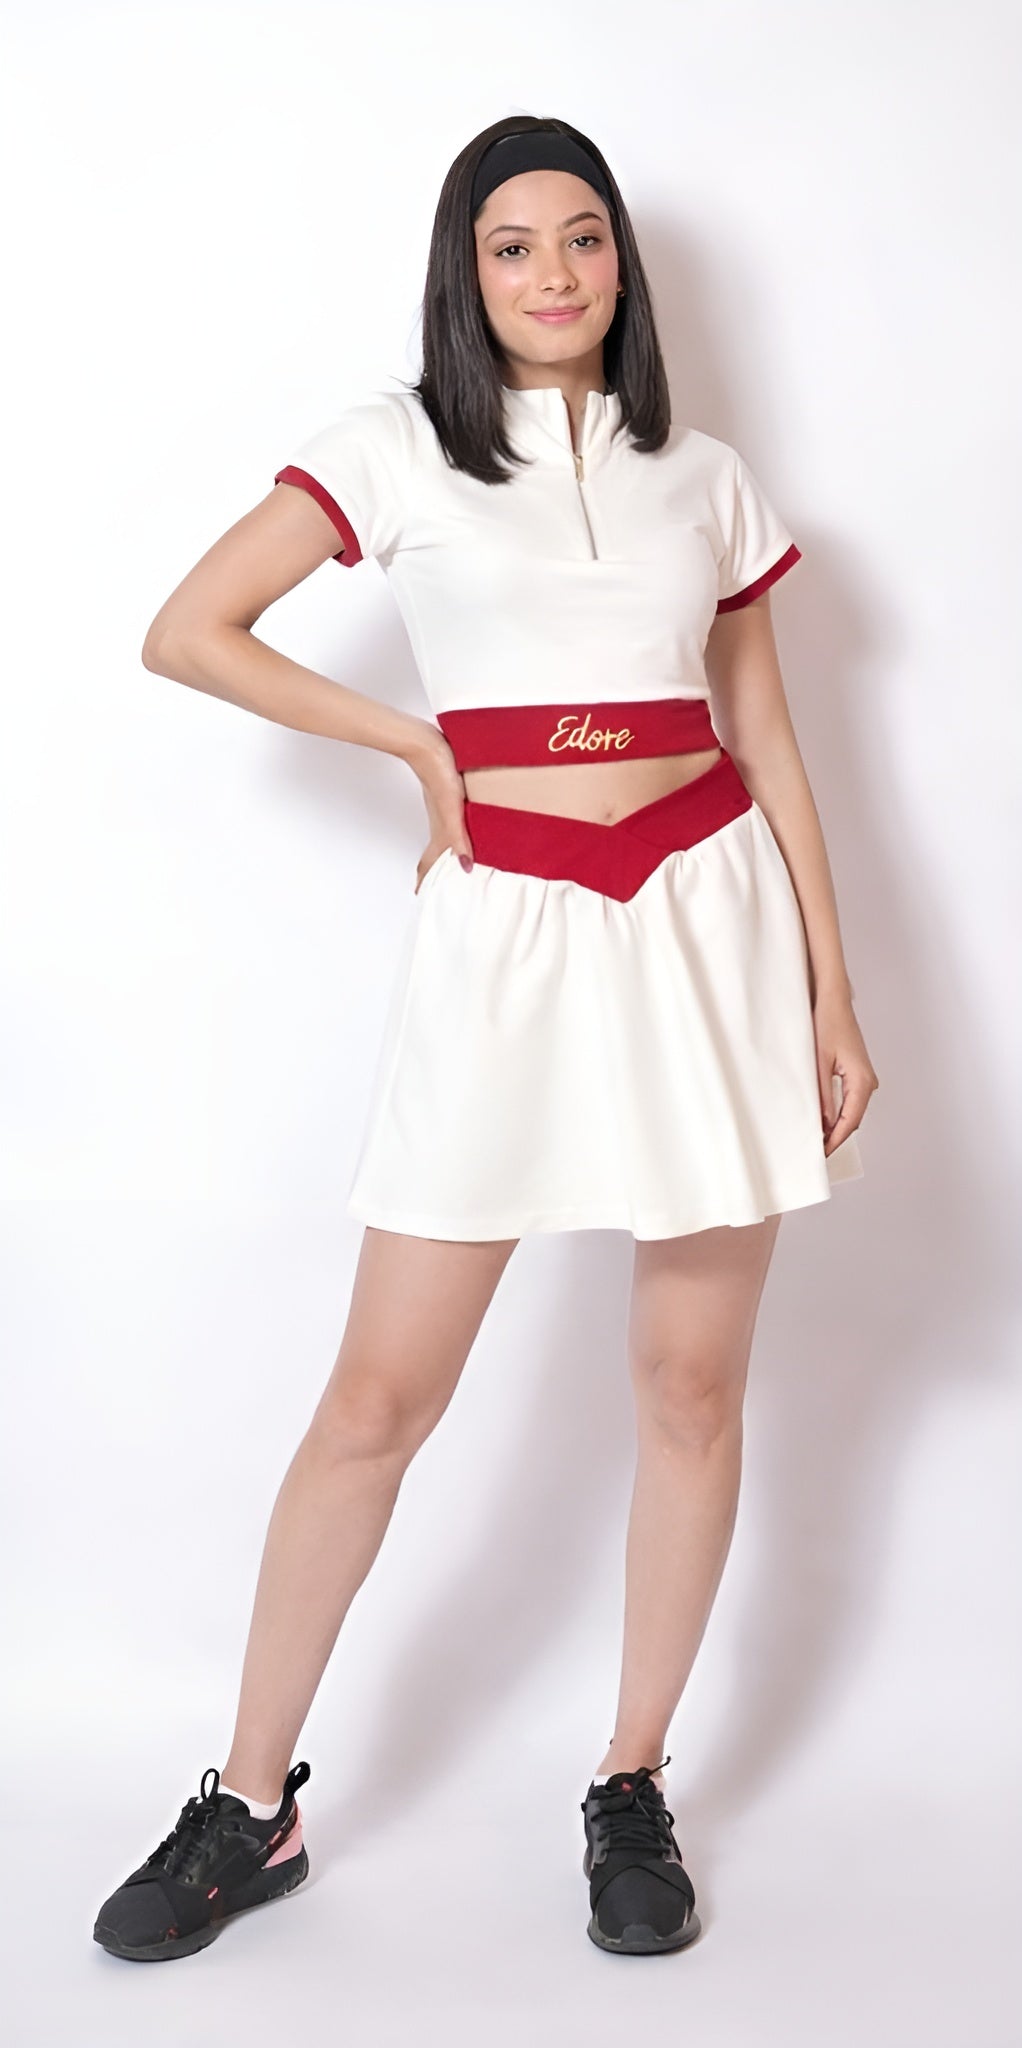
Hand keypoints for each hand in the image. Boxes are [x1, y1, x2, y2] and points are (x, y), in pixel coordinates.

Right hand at [412, 735, 474, 894]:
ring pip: (444, 837)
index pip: (427, 862)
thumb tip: (465, 865)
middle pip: (435, 853)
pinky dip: (457, 832)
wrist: (428, 746)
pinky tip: (467, 826)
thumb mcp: (452, 810)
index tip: (421, 894)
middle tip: (443, 884)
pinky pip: (451, 821)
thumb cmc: (439, 775)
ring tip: (459, 861)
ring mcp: (442, 809)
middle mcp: (440, 823)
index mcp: (440, 831)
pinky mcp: (446, 795)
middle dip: (437, 871)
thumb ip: (458, 838)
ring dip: (448, 851)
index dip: (424, 880)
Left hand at [811, 989, 878, 1155]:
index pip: (850, 1121)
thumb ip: (822, 1094)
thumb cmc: (827, 1024)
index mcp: (861, 1081)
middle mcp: (868, 1082)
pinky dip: (839, 1113)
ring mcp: (865, 1077)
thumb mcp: (819, 1062)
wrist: (834, 1001)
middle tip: (817, 1152)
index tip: (822, 1154)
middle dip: (836, 1137)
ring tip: (818, 1139)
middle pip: (853, 1119)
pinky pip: (851, 1100)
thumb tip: (823, 1123)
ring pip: (852, 1111)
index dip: (835, 1141)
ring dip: (837, 1126)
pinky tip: (825, 1119)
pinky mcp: (858, 1073)